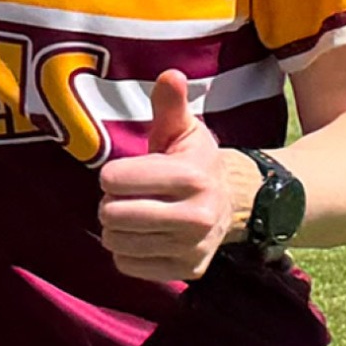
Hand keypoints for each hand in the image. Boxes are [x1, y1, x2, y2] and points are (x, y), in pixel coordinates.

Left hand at [96, 72, 243, 281]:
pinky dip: (127, 253)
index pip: (114, 180)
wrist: (233, 204)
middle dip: (111, 203)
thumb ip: (170, 104)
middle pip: (113, 214)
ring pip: (117, 242)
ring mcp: (192, 247)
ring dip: (116, 229)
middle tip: (127, 197)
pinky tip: (144, 237)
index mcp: (192, 176)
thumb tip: (170, 74)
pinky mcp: (186, 272)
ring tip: (135, 215)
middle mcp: (196, 216)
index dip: (111, 175)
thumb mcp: (184, 130)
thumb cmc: (193, 162)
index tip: (123, 172)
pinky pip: (128, 266)